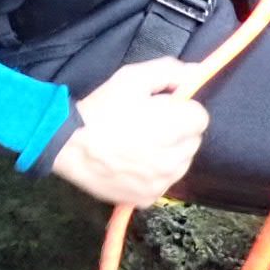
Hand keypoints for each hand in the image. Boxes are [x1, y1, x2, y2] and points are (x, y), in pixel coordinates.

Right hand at [49, 58, 208, 206]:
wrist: (68, 145)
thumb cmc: (101, 108)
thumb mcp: (131, 77)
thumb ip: (169, 71)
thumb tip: (196, 73)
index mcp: (173, 126)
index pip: (201, 117)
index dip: (181, 108)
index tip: (162, 107)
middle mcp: (173, 158)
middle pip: (193, 141)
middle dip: (177, 131)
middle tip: (149, 124)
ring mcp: (162, 182)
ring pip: (181, 163)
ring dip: (169, 153)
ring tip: (140, 144)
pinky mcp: (149, 198)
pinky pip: (163, 183)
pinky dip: (154, 174)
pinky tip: (133, 164)